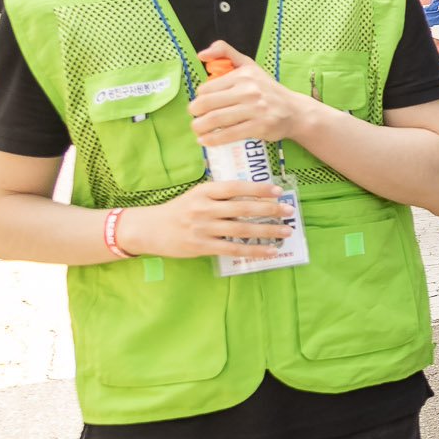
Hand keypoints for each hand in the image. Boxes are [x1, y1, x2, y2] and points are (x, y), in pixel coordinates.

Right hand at [120, 178, 292, 256]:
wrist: (149, 229)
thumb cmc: (178, 211)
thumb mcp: (196, 196)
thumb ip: (219, 194)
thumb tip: (253, 194)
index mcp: (203, 192)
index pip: (235, 187)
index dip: (258, 188)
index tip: (278, 190)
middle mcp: (203, 209)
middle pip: (242, 208)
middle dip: (269, 209)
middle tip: (289, 210)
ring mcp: (203, 228)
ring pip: (241, 229)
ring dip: (267, 231)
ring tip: (286, 231)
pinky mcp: (202, 246)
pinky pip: (233, 249)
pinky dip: (254, 250)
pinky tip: (270, 251)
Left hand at [190, 47, 315, 147]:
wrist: (295, 111)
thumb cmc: (268, 90)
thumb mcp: (249, 65)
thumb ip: (225, 52)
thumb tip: (201, 55)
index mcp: (243, 75)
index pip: (206, 88)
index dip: (199, 98)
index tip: (201, 106)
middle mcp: (249, 90)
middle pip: (207, 103)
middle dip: (195, 113)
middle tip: (196, 118)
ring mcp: (255, 109)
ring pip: (215, 119)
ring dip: (199, 127)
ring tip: (198, 130)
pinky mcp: (259, 126)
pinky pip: (229, 134)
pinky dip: (212, 140)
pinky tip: (205, 141)